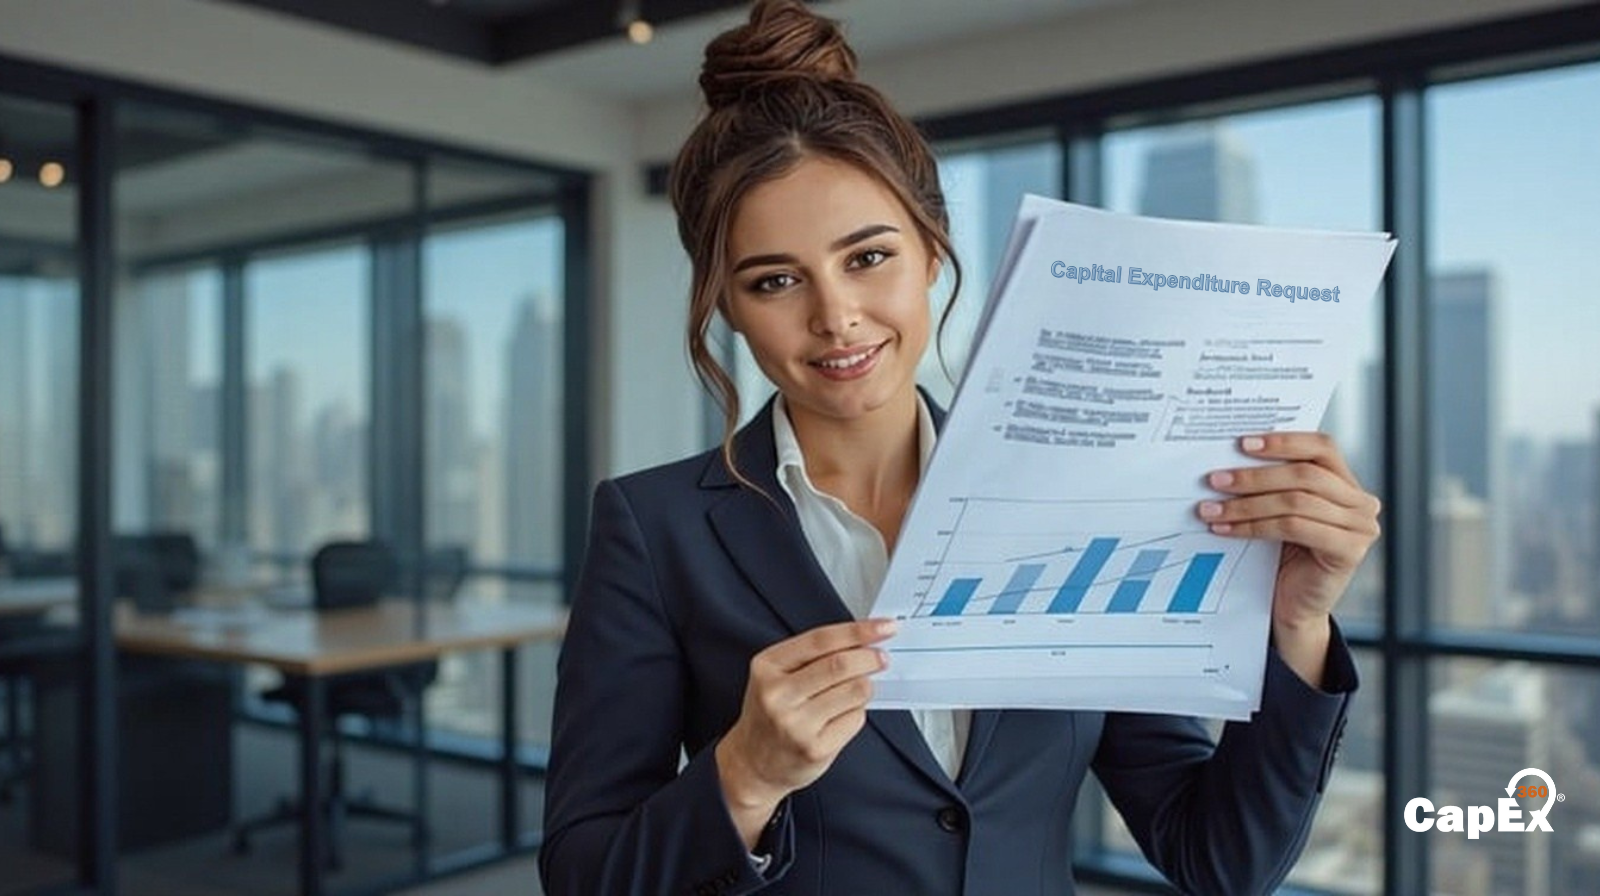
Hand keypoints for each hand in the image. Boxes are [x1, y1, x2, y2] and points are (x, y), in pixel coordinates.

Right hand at [715, 618, 894, 847]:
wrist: (752, 764)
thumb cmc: (769, 714)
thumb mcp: (776, 676)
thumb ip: (813, 657)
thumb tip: (863, 642)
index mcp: (767, 667)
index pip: (821, 640)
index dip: (858, 631)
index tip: (884, 626)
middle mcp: (778, 695)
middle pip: (841, 665)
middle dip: (870, 658)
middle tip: (881, 658)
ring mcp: (796, 724)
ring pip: (855, 691)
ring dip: (865, 686)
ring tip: (854, 690)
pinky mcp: (815, 749)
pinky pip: (856, 719)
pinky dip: (858, 712)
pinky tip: (842, 715)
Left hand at [1197, 432, 1379, 684]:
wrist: (1292, 608)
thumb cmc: (1282, 556)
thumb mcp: (1278, 513)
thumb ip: (1271, 485)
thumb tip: (1228, 459)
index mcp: (1346, 483)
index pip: (1321, 447)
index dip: (1283, 441)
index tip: (1242, 443)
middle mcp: (1361, 502)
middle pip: (1305, 475)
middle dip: (1254, 476)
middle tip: (1215, 480)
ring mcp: (1361, 528)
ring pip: (1296, 502)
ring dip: (1246, 504)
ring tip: (1210, 508)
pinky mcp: (1350, 552)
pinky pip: (1294, 527)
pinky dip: (1254, 526)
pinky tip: (1225, 529)